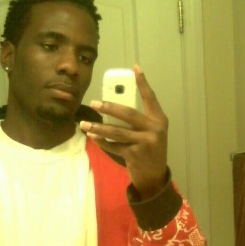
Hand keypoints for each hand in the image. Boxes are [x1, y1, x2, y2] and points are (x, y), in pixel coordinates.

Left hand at [79, 65, 167, 200]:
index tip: (135, 68)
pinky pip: (113, 146)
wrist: (154, 177)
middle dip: (109, 107)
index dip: (143, 82)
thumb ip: (139, 120)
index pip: (150, 98)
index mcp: (159, 120)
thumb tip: (112, 106)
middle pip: (128, 114)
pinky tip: (93, 138)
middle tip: (94, 103)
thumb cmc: (150, 150)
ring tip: (85, 124)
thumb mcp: (151, 133)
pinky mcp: (135, 155)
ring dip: (98, 128)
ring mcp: (145, 143)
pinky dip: (102, 142)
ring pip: (117, 132)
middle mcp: (154, 130)